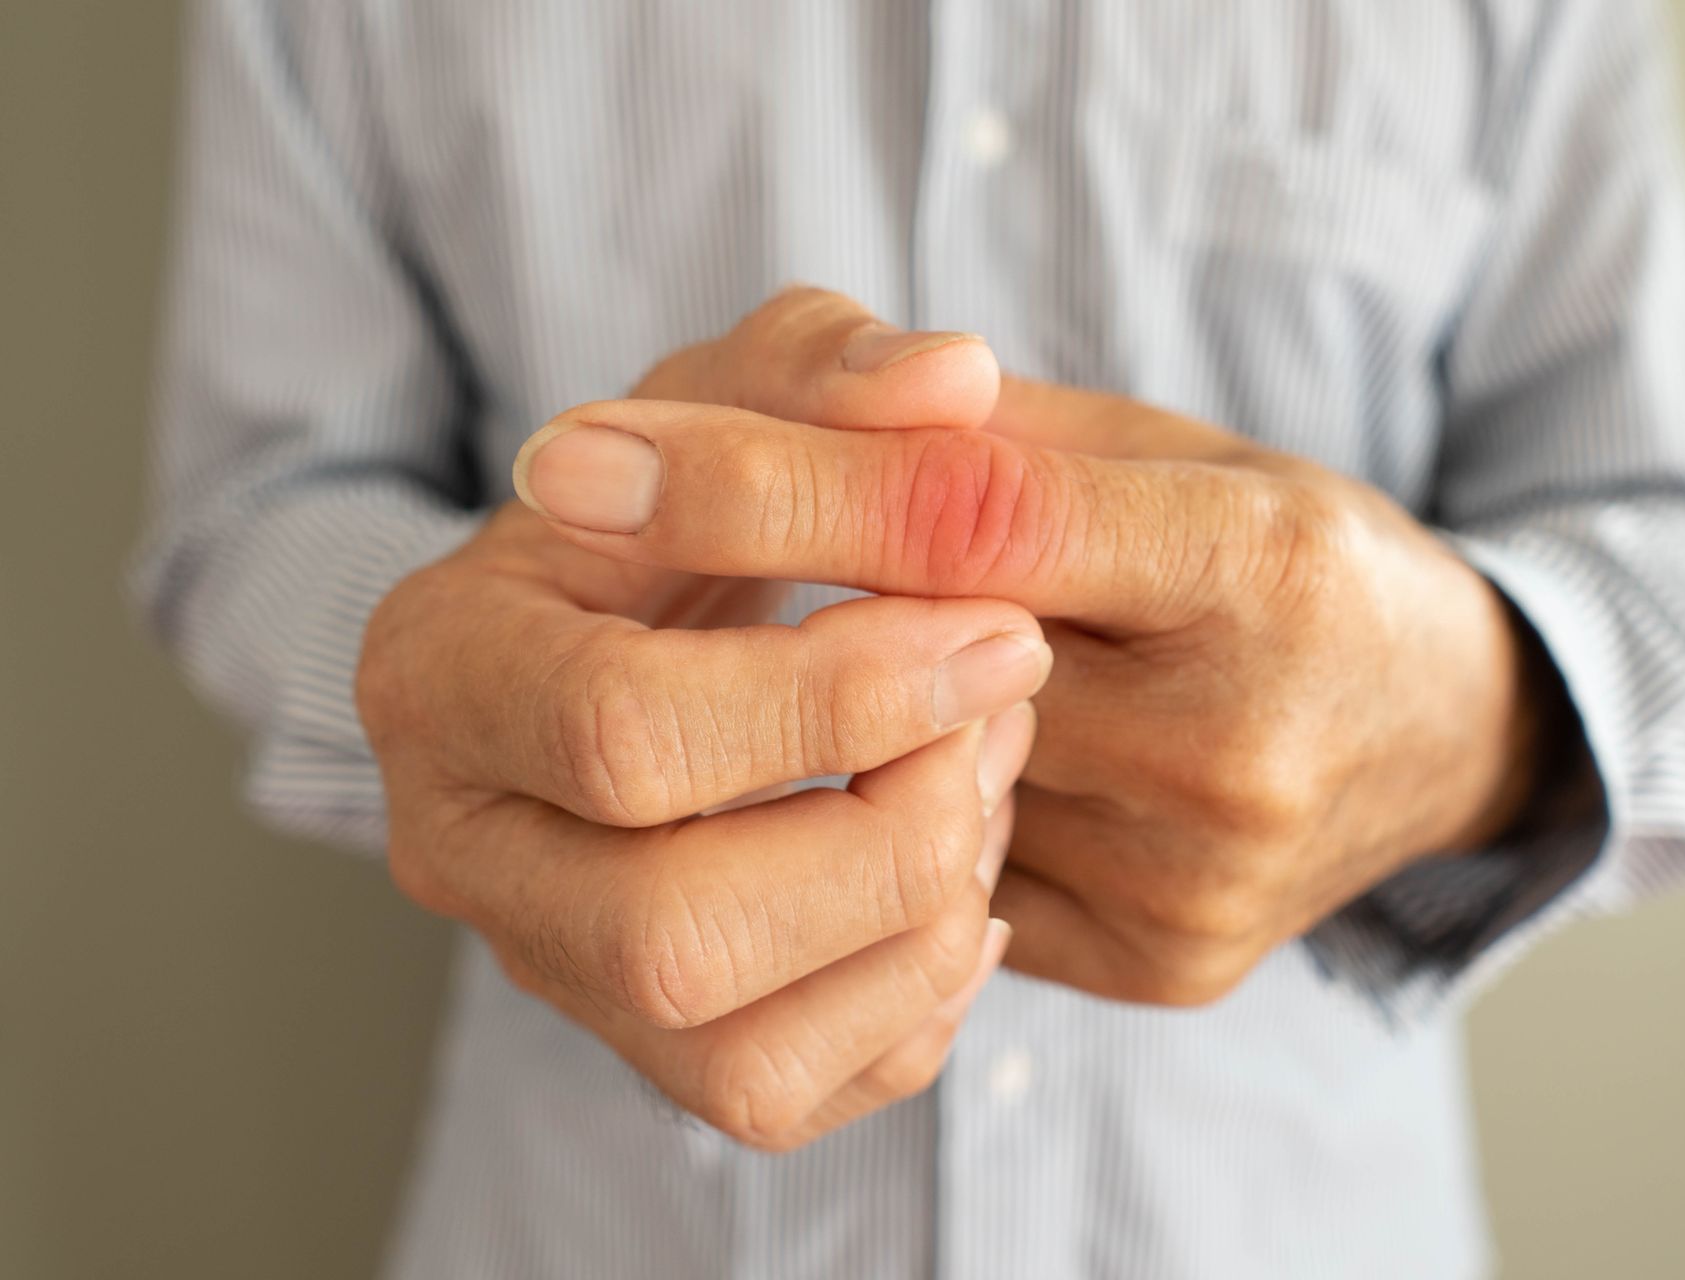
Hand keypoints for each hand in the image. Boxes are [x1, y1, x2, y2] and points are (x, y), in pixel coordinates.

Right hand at [357, 290, 1048, 1149]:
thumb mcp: (738, 393)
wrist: (637, 625)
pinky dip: (911, 1010)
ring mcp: (543, 966)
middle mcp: (458, 848)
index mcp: (442, 669)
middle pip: (670, 928)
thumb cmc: (684, 499)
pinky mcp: (637, 1045)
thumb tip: (949, 376)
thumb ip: (832, 370)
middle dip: (887, 837)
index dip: (838, 697)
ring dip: (912, 933)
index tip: (993, 631)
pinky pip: (781, 1097)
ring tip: (987, 801)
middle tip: (1000, 732)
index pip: (625, 730)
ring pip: (729, 1053)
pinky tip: (960, 892)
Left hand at [512, 319, 1562, 1005]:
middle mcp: (1239, 740)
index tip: (585, 466)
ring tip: (892, 675)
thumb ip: (981, 436)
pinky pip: (960, 890)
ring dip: (854, 731)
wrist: (1440, 726)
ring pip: (916, 793)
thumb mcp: (1168, 447)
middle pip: (920, 666)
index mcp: (1256, 560)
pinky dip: (916, 818)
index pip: (972, 516)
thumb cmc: (1281, 557)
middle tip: (741, 585)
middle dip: (796, 622)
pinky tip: (951, 774)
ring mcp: (1200, 880)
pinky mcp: (1167, 965)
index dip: (767, 484)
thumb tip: (758, 431)